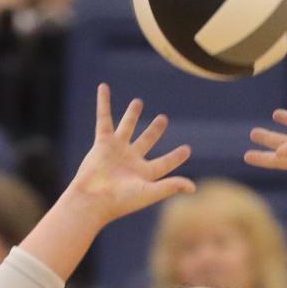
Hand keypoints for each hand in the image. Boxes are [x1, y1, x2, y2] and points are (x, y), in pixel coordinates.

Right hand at [70, 84, 193, 222]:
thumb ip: (171, 186)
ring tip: (137, 102)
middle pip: (146, 141)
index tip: (186, 149)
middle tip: (163, 118)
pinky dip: (103, 102)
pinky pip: (103, 118)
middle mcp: (131, 160)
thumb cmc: (121, 200)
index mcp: (144, 174)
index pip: (165, 163)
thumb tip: (192, 187)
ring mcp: (116, 150)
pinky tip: (103, 87)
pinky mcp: (102, 142)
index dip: (176, 156)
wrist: (93, 199)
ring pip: (126, 127)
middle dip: (154, 130)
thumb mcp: (150, 192)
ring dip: (131, 115)